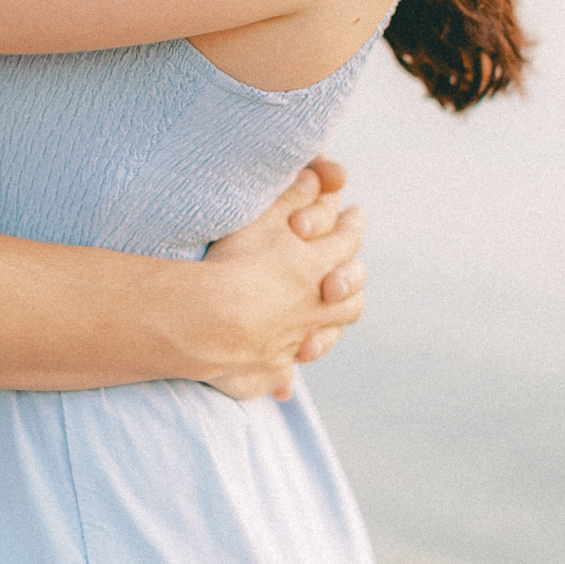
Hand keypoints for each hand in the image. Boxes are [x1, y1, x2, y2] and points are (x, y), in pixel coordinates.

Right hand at [199, 161, 365, 401]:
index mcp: (319, 265)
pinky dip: (284, 376)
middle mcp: (315, 306)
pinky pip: (283, 375)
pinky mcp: (270, 370)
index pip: (348, 240)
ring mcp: (295, 341)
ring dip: (326, 330)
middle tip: (342, 276)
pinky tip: (282, 384)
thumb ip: (291, 195)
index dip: (352, 225)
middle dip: (349, 282)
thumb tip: (317, 179)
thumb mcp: (264, 217)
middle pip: (349, 297)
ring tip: (321, 324)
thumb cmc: (236, 263)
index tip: (355, 215)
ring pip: (325, 335)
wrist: (209, 321)